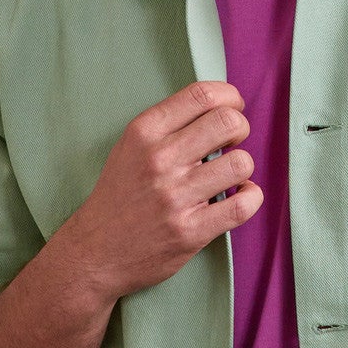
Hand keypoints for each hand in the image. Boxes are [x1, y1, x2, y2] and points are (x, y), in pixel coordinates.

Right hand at [63, 80, 263, 299]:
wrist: (95, 252)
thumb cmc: (119, 196)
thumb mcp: (129, 147)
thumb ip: (168, 125)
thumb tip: (220, 107)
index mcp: (144, 133)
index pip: (202, 95)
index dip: (229, 97)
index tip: (233, 108)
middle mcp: (160, 160)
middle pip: (228, 123)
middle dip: (240, 128)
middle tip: (232, 142)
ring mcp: (176, 197)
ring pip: (241, 163)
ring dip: (242, 168)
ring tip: (228, 175)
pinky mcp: (191, 231)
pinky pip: (243, 204)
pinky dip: (251, 197)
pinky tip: (240, 196)